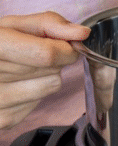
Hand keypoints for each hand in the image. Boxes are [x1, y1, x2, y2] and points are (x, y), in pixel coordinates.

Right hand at [0, 11, 89, 129]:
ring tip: (22, 69)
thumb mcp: (13, 26)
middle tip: (32, 55)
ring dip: (45, 77)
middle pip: (52, 71)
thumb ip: (49, 25)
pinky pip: (39, 104)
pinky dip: (34, 94)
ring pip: (51, 88)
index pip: (47, 54)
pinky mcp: (5, 120)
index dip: (65, 50)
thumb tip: (82, 33)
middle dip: (52, 61)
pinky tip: (17, 85)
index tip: (67, 46)